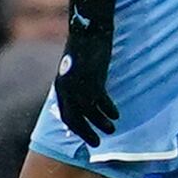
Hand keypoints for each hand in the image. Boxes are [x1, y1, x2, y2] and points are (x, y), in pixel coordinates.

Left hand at [57, 0, 117, 146]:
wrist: (88, 33)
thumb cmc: (83, 52)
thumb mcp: (75, 72)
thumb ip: (76, 86)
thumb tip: (83, 101)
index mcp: (61, 87)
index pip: (66, 114)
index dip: (76, 127)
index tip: (85, 136)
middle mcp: (67, 90)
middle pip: (74, 119)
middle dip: (85, 133)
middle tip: (96, 143)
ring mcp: (79, 87)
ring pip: (89, 114)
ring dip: (101, 125)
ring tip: (111, 131)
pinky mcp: (93, 82)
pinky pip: (101, 103)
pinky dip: (109, 111)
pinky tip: (116, 115)